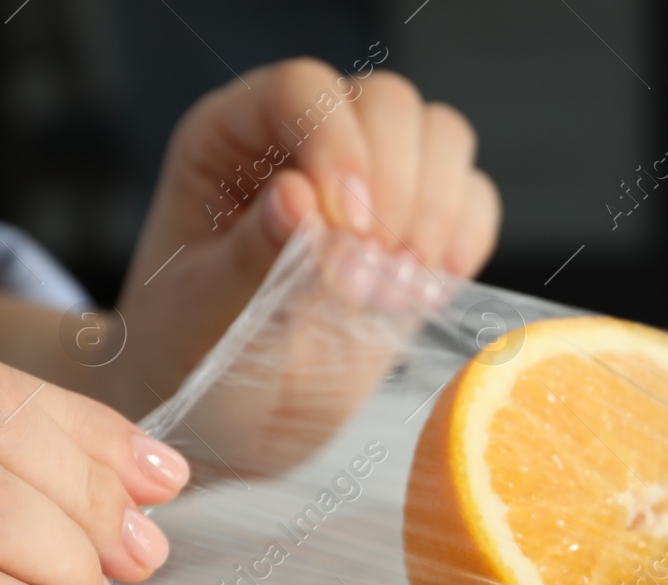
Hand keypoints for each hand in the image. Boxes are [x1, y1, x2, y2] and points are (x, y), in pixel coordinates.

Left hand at [117, 58, 499, 421]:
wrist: (229, 409)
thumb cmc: (194, 349)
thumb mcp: (202, 310)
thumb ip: (247, 255)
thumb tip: (298, 197)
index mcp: (230, 138)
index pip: (302, 91)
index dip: (338, 146)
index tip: (349, 227)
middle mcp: (305, 139)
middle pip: (387, 103)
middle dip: (398, 184)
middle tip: (376, 265)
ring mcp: (370, 178)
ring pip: (441, 136)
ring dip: (438, 210)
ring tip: (400, 281)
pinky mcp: (416, 226)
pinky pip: (473, 198)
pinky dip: (466, 240)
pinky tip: (429, 290)